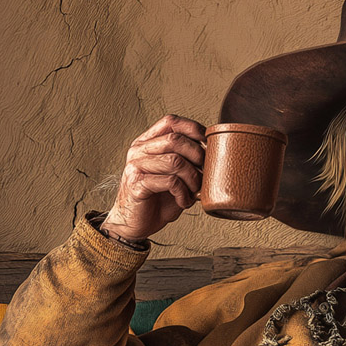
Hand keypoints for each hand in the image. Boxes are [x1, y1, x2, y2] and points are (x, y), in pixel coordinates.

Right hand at [101, 114, 205, 242]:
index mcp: (147, 143)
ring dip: (192, 178)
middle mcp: (138, 151)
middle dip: (197, 156)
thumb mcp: (173, 175)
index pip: (170, 122)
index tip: (207, 144)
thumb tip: (212, 154)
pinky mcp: (137, 185)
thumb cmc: (156, 200)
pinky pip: (170, 182)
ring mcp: (135, 166)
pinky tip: (183, 201)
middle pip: (175, 140)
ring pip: (175, 161)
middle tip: (204, 174)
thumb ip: (185, 161)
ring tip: (193, 191)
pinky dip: (183, 193)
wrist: (133, 224)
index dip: (192, 128)